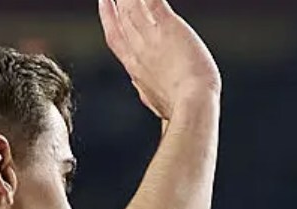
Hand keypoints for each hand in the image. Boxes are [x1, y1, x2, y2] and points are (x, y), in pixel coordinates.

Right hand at [99, 0, 220, 122]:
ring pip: (132, 7)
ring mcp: (152, 39)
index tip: (105, 4)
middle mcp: (139, 51)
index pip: (116, 39)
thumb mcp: (159, 102)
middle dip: (113, 0)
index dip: (109, 19)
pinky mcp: (168, 27)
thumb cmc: (182, 110)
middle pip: (121, 20)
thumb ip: (148, 90)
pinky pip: (152, 0)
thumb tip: (142, 91)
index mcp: (137, 69)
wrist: (191, 108)